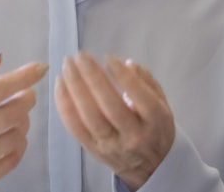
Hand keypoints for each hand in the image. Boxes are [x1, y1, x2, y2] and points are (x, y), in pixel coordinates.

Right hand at [0, 53, 46, 191]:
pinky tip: (10, 138)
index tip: (41, 68)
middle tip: (26, 95)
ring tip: (13, 118)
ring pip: (16, 137)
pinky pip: (12, 161)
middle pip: (12, 113)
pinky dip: (18, 146)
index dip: (22, 77)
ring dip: (22, 123)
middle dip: (26, 99)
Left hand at [54, 52, 174, 189]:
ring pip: (89, 117)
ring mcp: (112, 146)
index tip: (108, 57)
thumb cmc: (155, 127)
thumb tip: (126, 64)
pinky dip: (65, 105)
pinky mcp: (94, 151)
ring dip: (75, 88)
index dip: (122, 76)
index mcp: (155, 121)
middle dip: (93, 78)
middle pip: (110, 106)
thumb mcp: (162, 102)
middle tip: (81, 56)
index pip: (139, 97)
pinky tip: (60, 85)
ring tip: (68, 66)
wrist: (150, 167)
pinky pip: (75, 128)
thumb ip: (146, 81)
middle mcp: (134, 136)